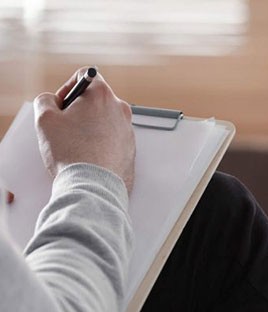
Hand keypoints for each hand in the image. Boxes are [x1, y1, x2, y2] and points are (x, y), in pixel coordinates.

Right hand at [33, 67, 135, 192]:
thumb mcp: (45, 119)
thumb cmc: (73, 154)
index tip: (61, 104)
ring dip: (89, 128)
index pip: (86, 76)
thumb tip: (52, 101)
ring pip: (104, 121)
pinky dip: (100, 144)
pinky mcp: (131, 149)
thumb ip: (46, 100)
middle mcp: (121, 110)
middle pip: (96, 100)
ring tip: (76, 146)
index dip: (67, 88)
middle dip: (78, 111)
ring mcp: (129, 130)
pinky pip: (112, 140)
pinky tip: (87, 157)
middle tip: (65, 127)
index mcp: (103, 96)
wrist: (94, 186)